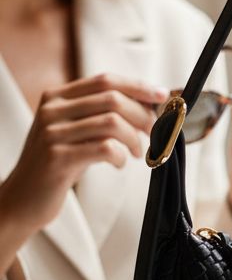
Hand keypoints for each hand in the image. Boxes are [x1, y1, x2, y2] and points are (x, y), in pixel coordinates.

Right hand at [0, 73, 167, 245]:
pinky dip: (121, 156)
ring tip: (136, 152)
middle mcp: (52, 110)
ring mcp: (52, 133)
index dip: (138, 86)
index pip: (105, 80)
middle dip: (142, 115)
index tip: (162, 95)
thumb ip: (99, 115)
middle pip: (112, 99)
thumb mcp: (74, 132)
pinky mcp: (58, 158)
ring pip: (112, 122)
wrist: (22, 198)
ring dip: (134, 139)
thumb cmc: (58, 164)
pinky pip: (105, 148)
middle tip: (153, 133)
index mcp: (56, 97)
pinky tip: (119, 163)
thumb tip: (148, 106)